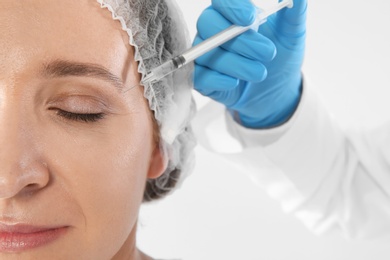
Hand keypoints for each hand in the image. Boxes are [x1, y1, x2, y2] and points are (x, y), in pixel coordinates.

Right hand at [193, 0, 306, 127]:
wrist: (277, 91)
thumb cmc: (280, 58)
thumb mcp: (291, 36)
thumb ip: (293, 14)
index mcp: (233, 14)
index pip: (221, 1)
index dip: (232, 7)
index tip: (251, 18)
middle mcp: (214, 32)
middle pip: (209, 25)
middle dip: (239, 40)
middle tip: (267, 52)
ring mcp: (206, 55)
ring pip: (206, 52)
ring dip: (235, 64)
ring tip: (260, 73)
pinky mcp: (203, 79)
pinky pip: (199, 76)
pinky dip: (217, 79)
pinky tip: (235, 83)